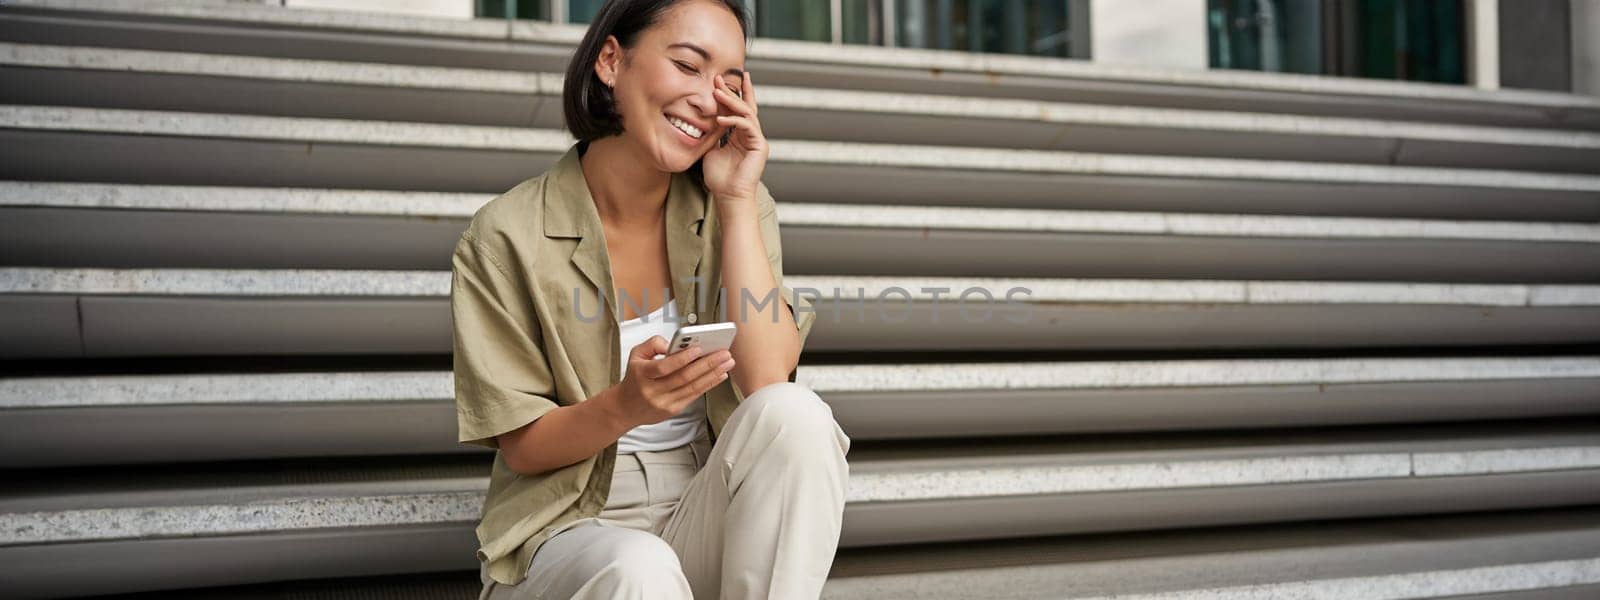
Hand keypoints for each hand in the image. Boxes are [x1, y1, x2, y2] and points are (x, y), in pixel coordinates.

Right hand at [602, 335, 734, 428]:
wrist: (625, 408)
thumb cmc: (635, 377)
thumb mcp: (636, 354)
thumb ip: (654, 343)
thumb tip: (674, 344)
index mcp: (642, 374)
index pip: (664, 367)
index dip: (683, 358)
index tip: (699, 348)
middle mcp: (653, 391)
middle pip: (684, 377)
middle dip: (707, 364)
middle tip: (723, 353)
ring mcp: (664, 403)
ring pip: (693, 387)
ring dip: (713, 374)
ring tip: (727, 362)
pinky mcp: (673, 410)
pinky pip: (694, 395)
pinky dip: (709, 384)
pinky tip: (720, 375)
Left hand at [701, 70, 767, 204]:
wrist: (728, 197)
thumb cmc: (719, 179)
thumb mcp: (710, 151)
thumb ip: (711, 136)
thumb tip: (702, 122)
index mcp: (740, 136)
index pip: (737, 110)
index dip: (728, 95)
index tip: (717, 81)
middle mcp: (751, 135)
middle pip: (745, 106)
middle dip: (732, 91)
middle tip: (718, 79)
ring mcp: (757, 140)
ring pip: (747, 112)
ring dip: (732, 101)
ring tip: (717, 92)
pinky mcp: (760, 146)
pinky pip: (748, 126)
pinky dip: (734, 120)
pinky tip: (720, 120)